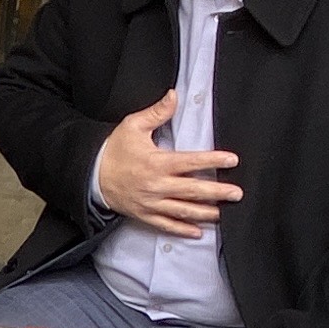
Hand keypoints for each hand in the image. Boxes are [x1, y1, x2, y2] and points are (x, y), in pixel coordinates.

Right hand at [95, 89, 239, 235]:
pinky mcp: (145, 214)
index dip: (213, 160)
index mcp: (157, 162)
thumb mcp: (133, 126)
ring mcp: (151, 203)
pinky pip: (166, 225)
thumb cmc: (115, 149)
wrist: (91, 175)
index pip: (191, 161)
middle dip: (217, 192)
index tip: (231, 160)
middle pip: (193, 190)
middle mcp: (157, 185)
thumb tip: (174, 95)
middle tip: (237, 193)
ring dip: (205, 213)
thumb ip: (157, 112)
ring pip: (183, 210)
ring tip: (223, 213)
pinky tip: (198, 232)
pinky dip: (182, 230)